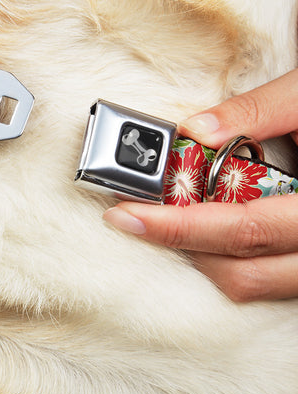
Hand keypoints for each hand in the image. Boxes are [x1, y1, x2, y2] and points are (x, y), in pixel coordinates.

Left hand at [104, 68, 297, 301]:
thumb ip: (259, 110)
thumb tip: (195, 129)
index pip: (243, 228)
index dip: (178, 226)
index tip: (127, 213)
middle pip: (241, 270)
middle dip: (177, 244)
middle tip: (130, 216)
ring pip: (253, 283)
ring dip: (200, 256)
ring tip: (162, 220)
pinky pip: (266, 279)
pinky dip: (227, 258)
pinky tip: (203, 228)